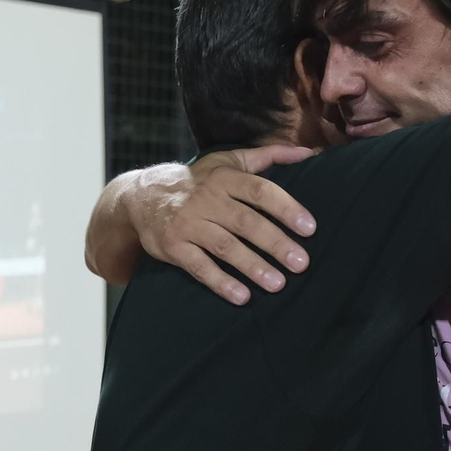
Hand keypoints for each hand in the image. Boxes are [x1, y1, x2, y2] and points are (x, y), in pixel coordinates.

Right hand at [130, 146, 318, 303]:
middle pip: (246, 222)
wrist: (141, 196)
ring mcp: (188, 224)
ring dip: (253, 266)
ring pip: (225, 247)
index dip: (286, 208)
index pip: (260, 191)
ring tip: (278, 284)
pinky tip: (242, 297)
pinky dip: (220, 283)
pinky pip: (199, 267)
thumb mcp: (229, 161)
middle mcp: (206, 199)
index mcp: (225, 177)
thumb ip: (269, 155)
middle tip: (302, 263)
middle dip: (276, 244)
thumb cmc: (199, 180)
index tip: (310, 228)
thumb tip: (309, 152)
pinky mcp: (173, 247)